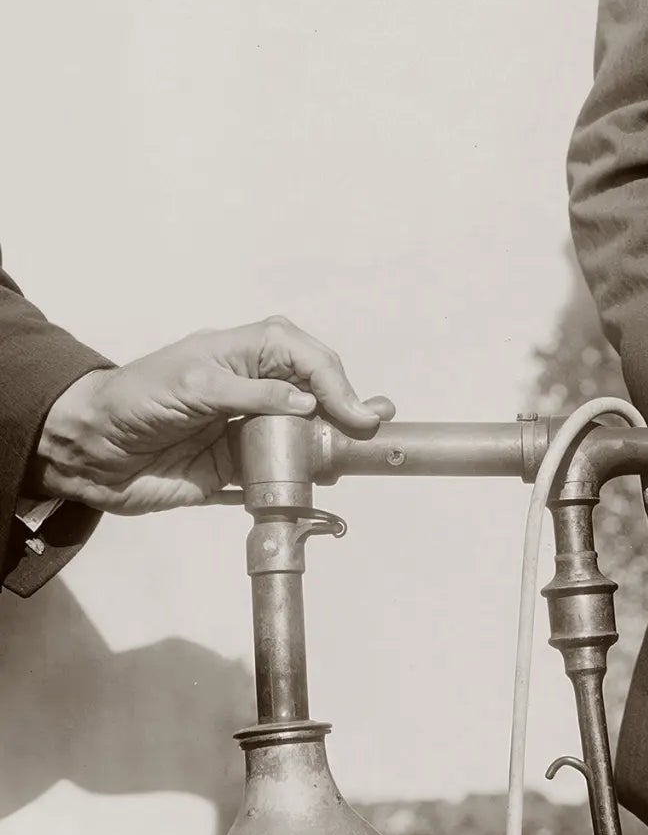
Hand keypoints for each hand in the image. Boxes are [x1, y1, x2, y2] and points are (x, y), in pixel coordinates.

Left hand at [30, 316, 393, 514]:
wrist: (87, 450)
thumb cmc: (136, 398)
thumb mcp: (195, 384)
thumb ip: (253, 393)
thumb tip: (306, 403)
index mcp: (249, 352)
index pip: (308, 359)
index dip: (337, 383)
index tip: (354, 413)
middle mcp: (257, 387)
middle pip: (317, 392)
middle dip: (348, 406)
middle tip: (373, 426)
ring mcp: (248, 427)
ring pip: (304, 433)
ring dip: (330, 444)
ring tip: (354, 454)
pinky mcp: (235, 468)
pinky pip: (277, 473)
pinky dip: (300, 480)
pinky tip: (320, 482)